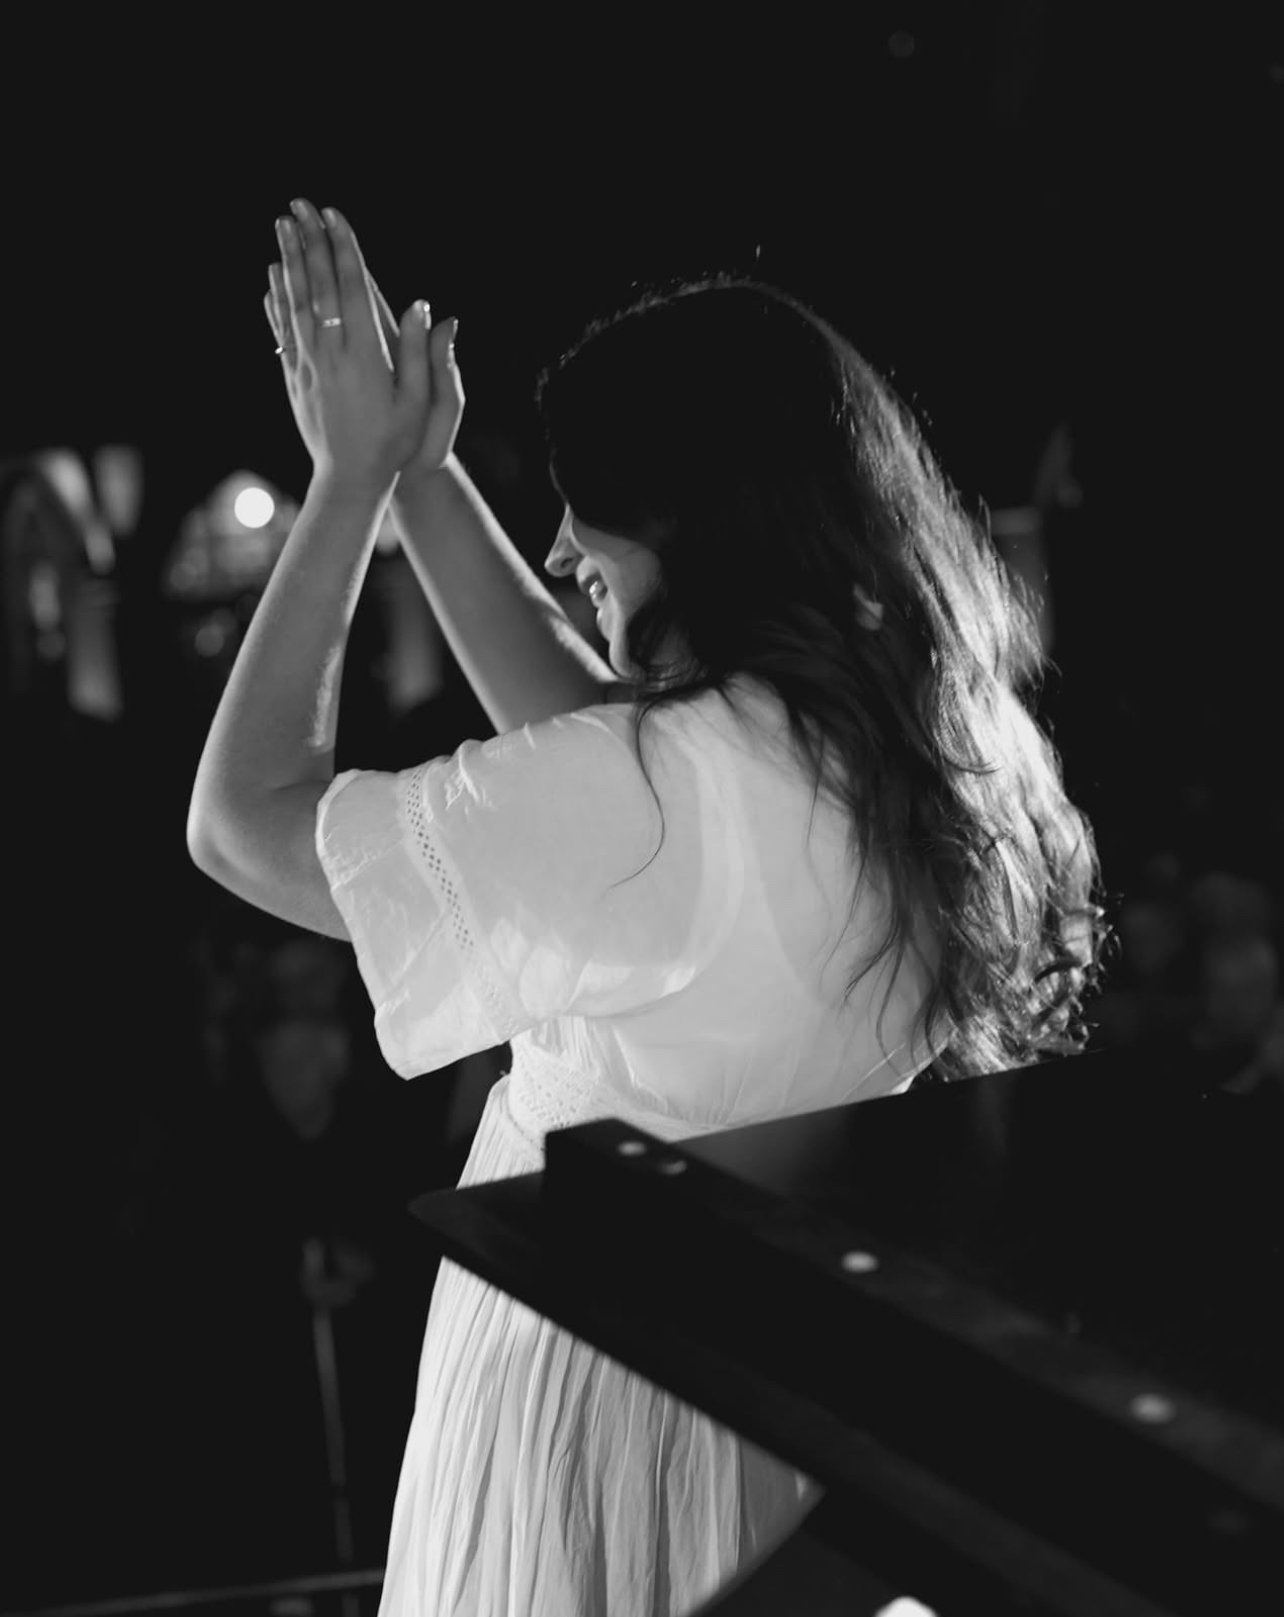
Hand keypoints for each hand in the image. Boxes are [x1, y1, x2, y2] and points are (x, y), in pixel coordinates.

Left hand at [262, 198, 448, 493]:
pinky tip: (273, 278)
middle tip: (299, 205)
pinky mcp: (295, 379)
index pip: (351, 290)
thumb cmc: (395, 444)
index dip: (343, 249)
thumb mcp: (419, 402)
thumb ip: (421, 353)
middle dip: (309, 242)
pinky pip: (283, 331)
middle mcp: (331, 355)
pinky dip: (277, 300)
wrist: (350, 481)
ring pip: (295, 303)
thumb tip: (424, 306)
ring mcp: (308, 367)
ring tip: (282, 226)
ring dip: (289, 261)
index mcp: (365, 357)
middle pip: (317, 287)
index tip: (334, 215)